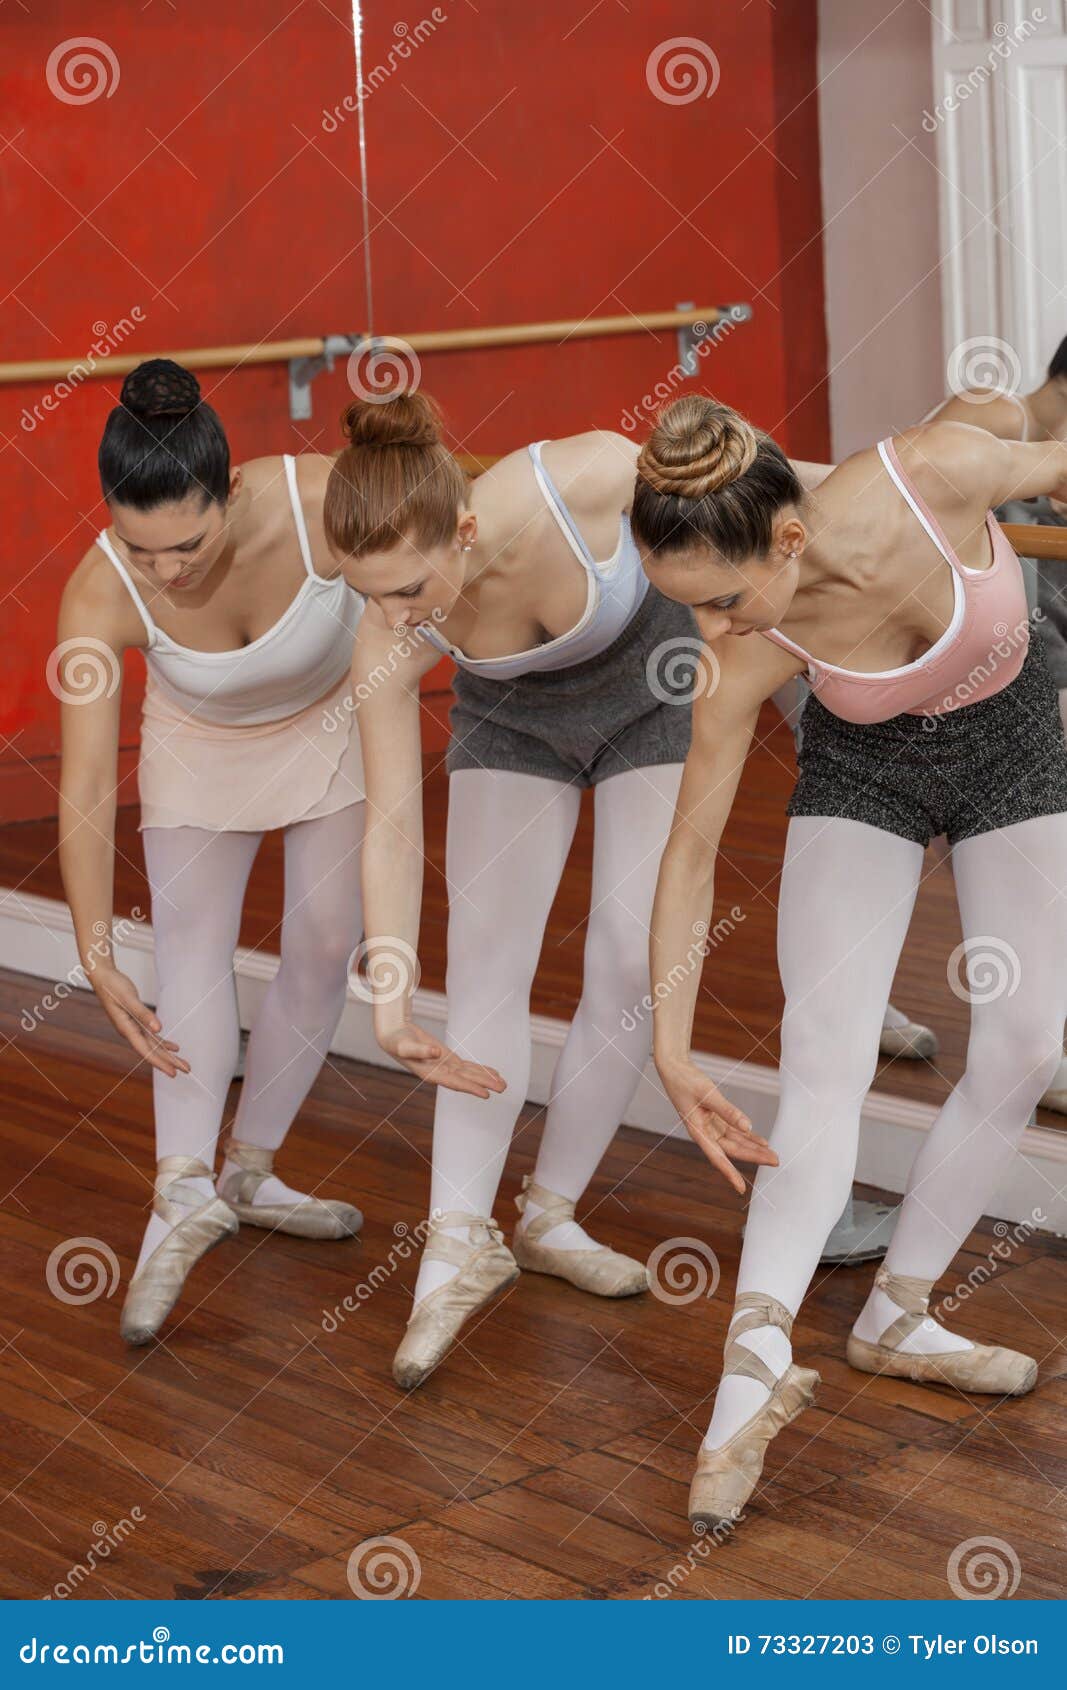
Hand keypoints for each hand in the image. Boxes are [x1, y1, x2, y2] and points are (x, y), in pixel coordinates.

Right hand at [90, 965, 188, 1077]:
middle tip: (186, 1069)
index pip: (146, 1051)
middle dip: (169, 1061)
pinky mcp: (136, 1021)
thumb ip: (143, 1014)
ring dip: (168, 1054)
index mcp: (126, 1029)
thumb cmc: (112, 986)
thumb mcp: (129, 999)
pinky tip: (174, 1047)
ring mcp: (133, 1028)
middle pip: (152, 1051)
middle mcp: (130, 1032)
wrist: (102, 977)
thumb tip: (158, 1029)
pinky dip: (163, 1042)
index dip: (160, 1062)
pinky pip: (152, 1037)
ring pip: (153, 1045)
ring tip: (182, 1063)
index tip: (173, 1072)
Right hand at [377, 1021, 505, 1098]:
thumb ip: (420, 1050)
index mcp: (431, 1074)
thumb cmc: (397, 1042)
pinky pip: (467, 1066)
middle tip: (503, 1088)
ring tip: (503, 1084)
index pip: (454, 1083)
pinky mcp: (448, 1059)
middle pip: (467, 1080)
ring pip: (470, 1074)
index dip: (470, 1088)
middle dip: (485, 1084)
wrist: (395, 1036)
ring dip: (486, 1078)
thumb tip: (436, 1053)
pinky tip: (492, 1073)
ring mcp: (446, 1066)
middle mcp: (441, 1073)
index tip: (485, 1094)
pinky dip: (480, 1069)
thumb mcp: (405, 1046)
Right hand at [657, 1056, 777, 1192]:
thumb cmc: (685, 1081)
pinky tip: (760, 1141)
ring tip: (772, 1154)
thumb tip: (747, 1126)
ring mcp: (710, 1126)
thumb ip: (728, 1111)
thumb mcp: (708, 1094)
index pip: (717, 1157)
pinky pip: (734, 1131)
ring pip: (735, 1142)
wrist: (674, 1069)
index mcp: (698, 1131)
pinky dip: (747, 1136)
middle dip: (754, 1156)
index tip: (741, 1189)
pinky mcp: (714, 1117)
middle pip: (732, 1150)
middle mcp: (705, 1133)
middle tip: (775, 1161)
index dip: (730, 1174)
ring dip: (753, 1148)